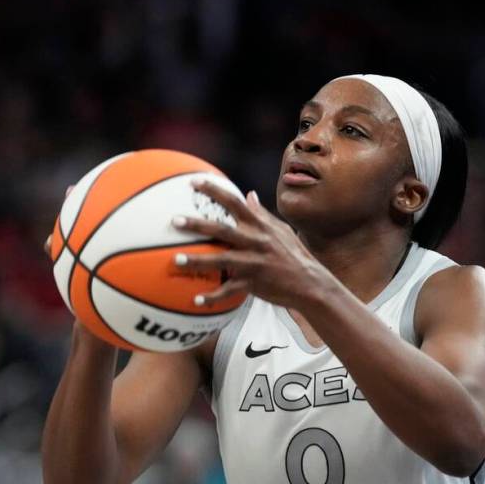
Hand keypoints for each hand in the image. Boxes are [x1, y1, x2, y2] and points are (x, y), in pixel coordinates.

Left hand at [172, 179, 332, 308]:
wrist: (310, 283)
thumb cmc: (293, 254)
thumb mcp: (280, 230)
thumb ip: (261, 213)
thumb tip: (249, 194)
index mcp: (259, 226)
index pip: (234, 202)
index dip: (213, 190)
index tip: (193, 182)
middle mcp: (255, 241)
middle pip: (221, 229)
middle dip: (196, 224)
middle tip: (174, 220)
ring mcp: (254, 262)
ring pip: (221, 259)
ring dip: (197, 260)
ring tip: (175, 260)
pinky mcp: (254, 283)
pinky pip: (229, 290)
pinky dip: (213, 297)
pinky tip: (196, 300)